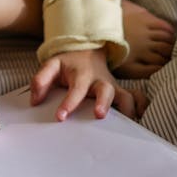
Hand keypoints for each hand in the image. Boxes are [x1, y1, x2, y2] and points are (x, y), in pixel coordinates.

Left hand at [29, 48, 147, 120]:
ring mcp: (112, 87)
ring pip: (125, 96)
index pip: (76, 90)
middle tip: (100, 115)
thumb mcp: (51, 65)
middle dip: (104, 102)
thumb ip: (41, 80)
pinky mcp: (120, 92)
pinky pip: (136, 98)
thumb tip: (35, 100)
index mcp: (81, 75)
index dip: (68, 103)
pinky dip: (140, 107)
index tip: (60, 117)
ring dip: (127, 109)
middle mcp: (100, 81)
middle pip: (106, 90)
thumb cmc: (67, 63)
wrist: (86, 50)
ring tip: (126, 125)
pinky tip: (139, 120)